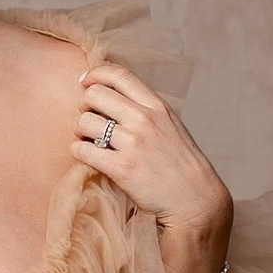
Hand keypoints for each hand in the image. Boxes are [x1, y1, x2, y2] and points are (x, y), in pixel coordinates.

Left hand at [70, 58, 232, 239]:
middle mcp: (144, 120)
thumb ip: (145, 110)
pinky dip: (78, 152)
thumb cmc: (179, 163)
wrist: (194, 198)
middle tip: (90, 122)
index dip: (95, 74)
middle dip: (85, 107)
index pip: (120, 75)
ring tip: (90, 142)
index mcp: (156, 106)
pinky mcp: (121, 168)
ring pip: (84, 121)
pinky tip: (87, 157)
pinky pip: (82, 150)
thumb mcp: (170, 126)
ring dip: (80, 131)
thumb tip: (112, 98)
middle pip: (94, 95)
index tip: (85, 81)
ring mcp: (132, 143)